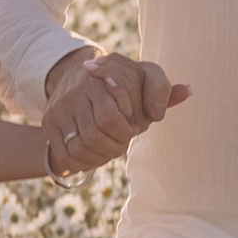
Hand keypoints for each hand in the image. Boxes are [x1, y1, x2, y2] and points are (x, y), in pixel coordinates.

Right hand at [41, 49, 188, 173]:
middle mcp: (75, 92)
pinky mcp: (49, 123)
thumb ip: (162, 89)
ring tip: (109, 151)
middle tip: (121, 144)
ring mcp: (59, 108)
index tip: (133, 129)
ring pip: (79, 148)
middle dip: (114, 146)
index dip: (127, 131)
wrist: (78, 74)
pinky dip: (82, 163)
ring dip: (98, 157)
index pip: (112, 118)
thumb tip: (188, 91)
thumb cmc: (121, 81)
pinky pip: (66, 155)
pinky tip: (93, 157)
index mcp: (100, 78)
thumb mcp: (143, 77)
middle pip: (96, 136)